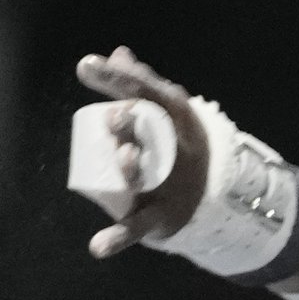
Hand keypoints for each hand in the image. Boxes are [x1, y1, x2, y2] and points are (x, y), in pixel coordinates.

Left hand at [76, 47, 208, 256]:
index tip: (86, 66)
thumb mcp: (167, 112)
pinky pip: (138, 227)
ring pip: (148, 177)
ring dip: (135, 169)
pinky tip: (98, 247)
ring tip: (123, 157)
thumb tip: (118, 52)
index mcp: (179, 117)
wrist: (212, 192)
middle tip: (113, 116)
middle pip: (154, 134)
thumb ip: (142, 84)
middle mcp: (177, 148)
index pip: (149, 91)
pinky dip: (118, 237)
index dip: (118, 78)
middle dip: (134, 124)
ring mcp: (169, 183)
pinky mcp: (160, 216)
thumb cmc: (178, 144)